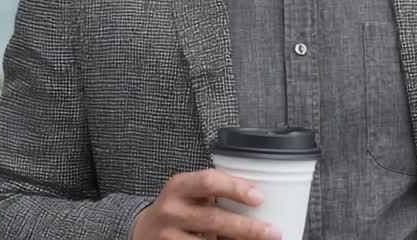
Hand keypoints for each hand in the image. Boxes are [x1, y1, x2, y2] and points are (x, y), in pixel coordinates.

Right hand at [132, 168, 280, 239]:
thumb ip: (215, 190)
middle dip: (246, 227)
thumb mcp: (190, 191)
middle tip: (272, 231)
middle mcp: (171, 210)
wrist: (144, 230)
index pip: (209, 181)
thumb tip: (260, 198)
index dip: (236, 188)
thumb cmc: (179, 207)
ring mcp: (168, 235)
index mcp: (179, 186)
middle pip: (213, 219)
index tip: (259, 198)